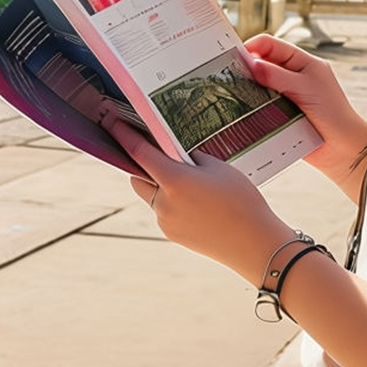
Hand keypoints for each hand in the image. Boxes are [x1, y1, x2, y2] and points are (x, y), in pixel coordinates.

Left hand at [102, 116, 291, 283]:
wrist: (253, 242)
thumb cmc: (241, 199)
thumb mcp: (219, 167)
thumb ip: (192, 158)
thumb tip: (176, 155)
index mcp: (174, 180)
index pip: (139, 152)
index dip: (124, 136)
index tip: (114, 124)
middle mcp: (163, 202)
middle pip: (137, 177)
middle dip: (142, 164)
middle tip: (158, 153)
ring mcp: (165, 221)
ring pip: (151, 195)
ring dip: (159, 184)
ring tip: (188, 180)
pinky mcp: (172, 234)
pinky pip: (163, 211)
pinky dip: (171, 201)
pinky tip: (197, 201)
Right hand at [245, 34, 366, 199]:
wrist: (342, 150)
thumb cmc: (333, 114)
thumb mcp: (305, 88)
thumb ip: (278, 76)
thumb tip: (251, 63)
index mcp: (303, 62)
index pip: (272, 45)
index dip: (253, 47)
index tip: (234, 56)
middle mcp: (293, 77)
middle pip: (262, 65)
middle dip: (246, 68)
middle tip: (227, 75)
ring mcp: (286, 96)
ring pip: (259, 87)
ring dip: (247, 89)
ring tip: (231, 93)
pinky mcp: (280, 116)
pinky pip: (260, 107)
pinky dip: (251, 108)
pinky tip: (240, 111)